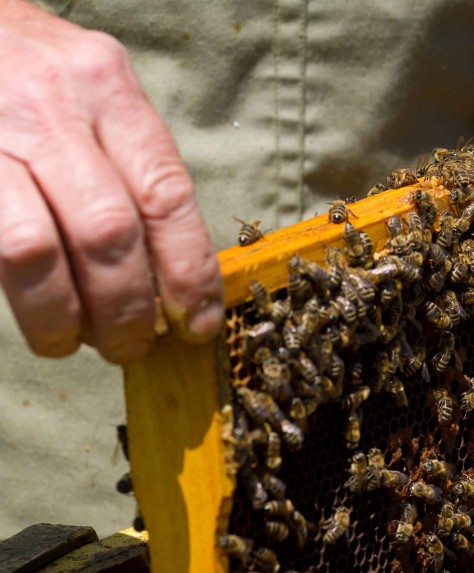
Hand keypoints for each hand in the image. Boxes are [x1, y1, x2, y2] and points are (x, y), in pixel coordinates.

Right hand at [0, 0, 222, 363]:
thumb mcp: (95, 94)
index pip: (166, 196)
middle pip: (108, 232)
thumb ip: (133, 168)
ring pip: (38, 251)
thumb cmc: (34, 74)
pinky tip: (40, 316)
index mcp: (108, 88)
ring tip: (78, 343)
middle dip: (128, 307)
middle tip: (134, 345)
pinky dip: (23, 298)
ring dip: (66, 315)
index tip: (198, 322)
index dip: (189, 273)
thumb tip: (174, 274)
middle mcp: (52, 106)